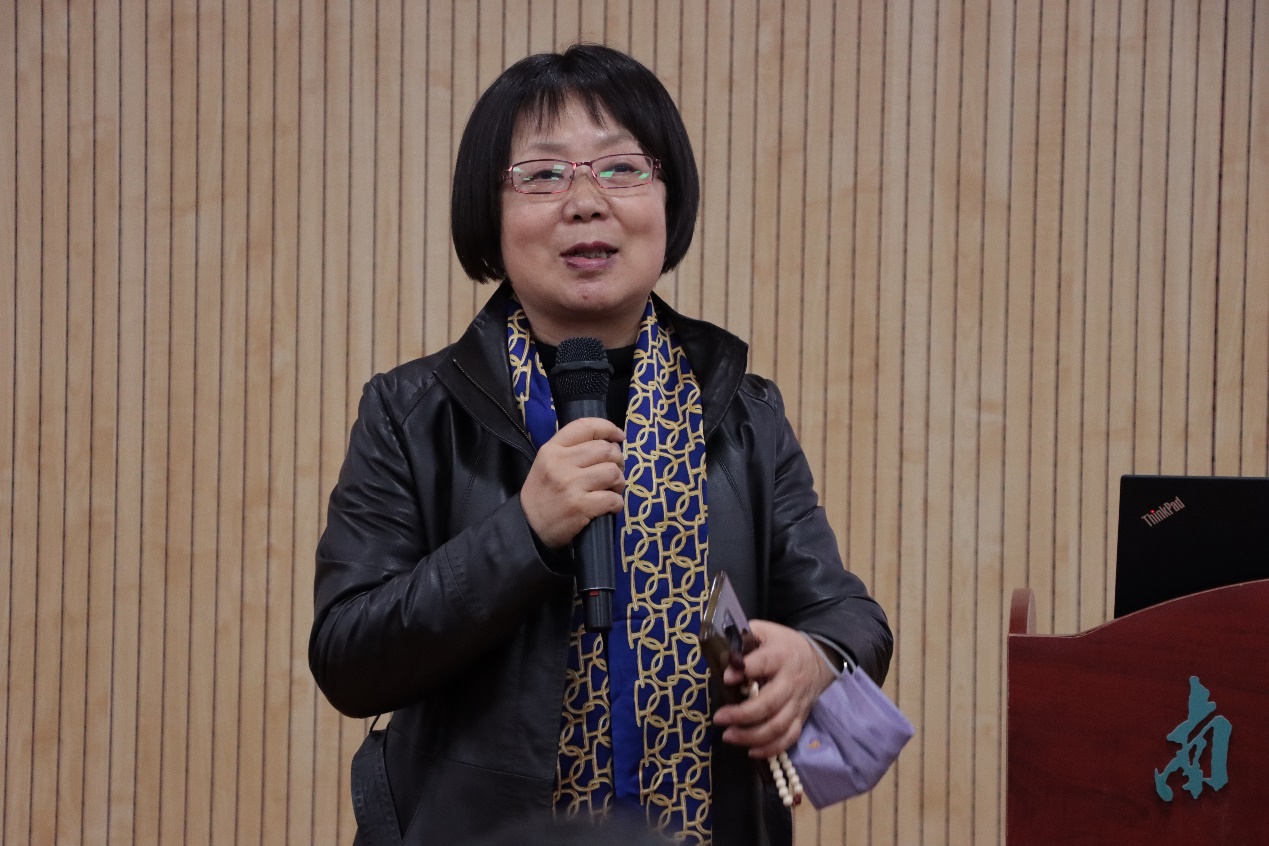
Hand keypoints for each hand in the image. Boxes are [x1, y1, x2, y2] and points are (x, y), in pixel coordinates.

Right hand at [521, 417, 625, 549]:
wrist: (528, 527)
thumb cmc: (542, 495)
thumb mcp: (546, 464)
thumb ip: (571, 451)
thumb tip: (609, 444)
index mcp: (552, 449)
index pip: (585, 426)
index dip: (608, 428)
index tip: (619, 436)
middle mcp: (561, 463)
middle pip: (605, 449)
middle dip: (618, 460)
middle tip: (615, 471)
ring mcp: (571, 485)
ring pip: (612, 472)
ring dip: (619, 482)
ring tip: (613, 489)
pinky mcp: (580, 506)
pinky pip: (613, 498)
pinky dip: (617, 503)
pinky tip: (611, 506)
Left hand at [712, 620, 837, 758]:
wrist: (819, 659)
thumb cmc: (783, 645)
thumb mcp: (766, 632)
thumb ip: (744, 638)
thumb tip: (724, 654)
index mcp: (780, 656)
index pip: (764, 663)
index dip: (744, 670)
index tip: (726, 678)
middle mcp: (790, 682)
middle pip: (769, 703)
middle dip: (742, 715)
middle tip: (719, 718)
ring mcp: (797, 703)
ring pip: (778, 726)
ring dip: (752, 736)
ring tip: (728, 736)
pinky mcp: (801, 718)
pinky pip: (789, 738)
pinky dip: (771, 749)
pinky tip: (751, 751)